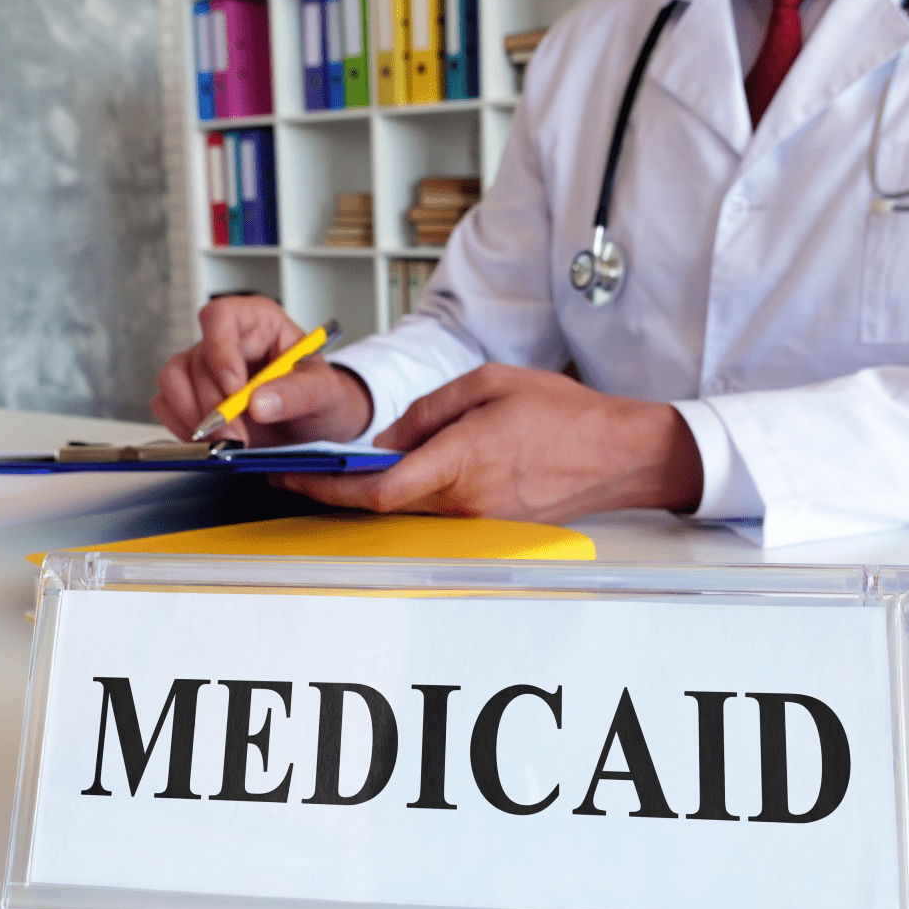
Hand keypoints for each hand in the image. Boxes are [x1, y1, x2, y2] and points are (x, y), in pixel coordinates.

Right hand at [151, 295, 372, 445]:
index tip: (234, 389)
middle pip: (197, 360)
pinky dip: (183, 427)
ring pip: (173, 381)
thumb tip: (258, 404)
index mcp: (259, 322)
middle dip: (215, 406)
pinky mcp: (190, 393)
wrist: (312, 425)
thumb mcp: (325, 392)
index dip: (220, 350)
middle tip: (238, 438)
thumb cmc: (319, 396)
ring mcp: (203, 366)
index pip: (222, 317)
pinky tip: (211, 440)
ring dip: (194, 417)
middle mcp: (226, 340)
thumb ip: (298, 394)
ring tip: (226, 443)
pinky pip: (166, 404)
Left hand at [274, 364, 703, 522]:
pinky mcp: (490, 526)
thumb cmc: (564, 412)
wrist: (620, 454)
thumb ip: (428, 411)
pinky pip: (436, 511)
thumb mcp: (489, 383)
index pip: (377, 491)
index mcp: (462, 460)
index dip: (325, 490)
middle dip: (334, 492)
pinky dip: (407, 496)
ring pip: (407, 510)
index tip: (288, 479)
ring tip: (336, 472)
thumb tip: (384, 441)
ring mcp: (479, 520)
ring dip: (370, 494)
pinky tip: (395, 476)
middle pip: (382, 506)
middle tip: (294, 474)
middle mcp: (466, 501)